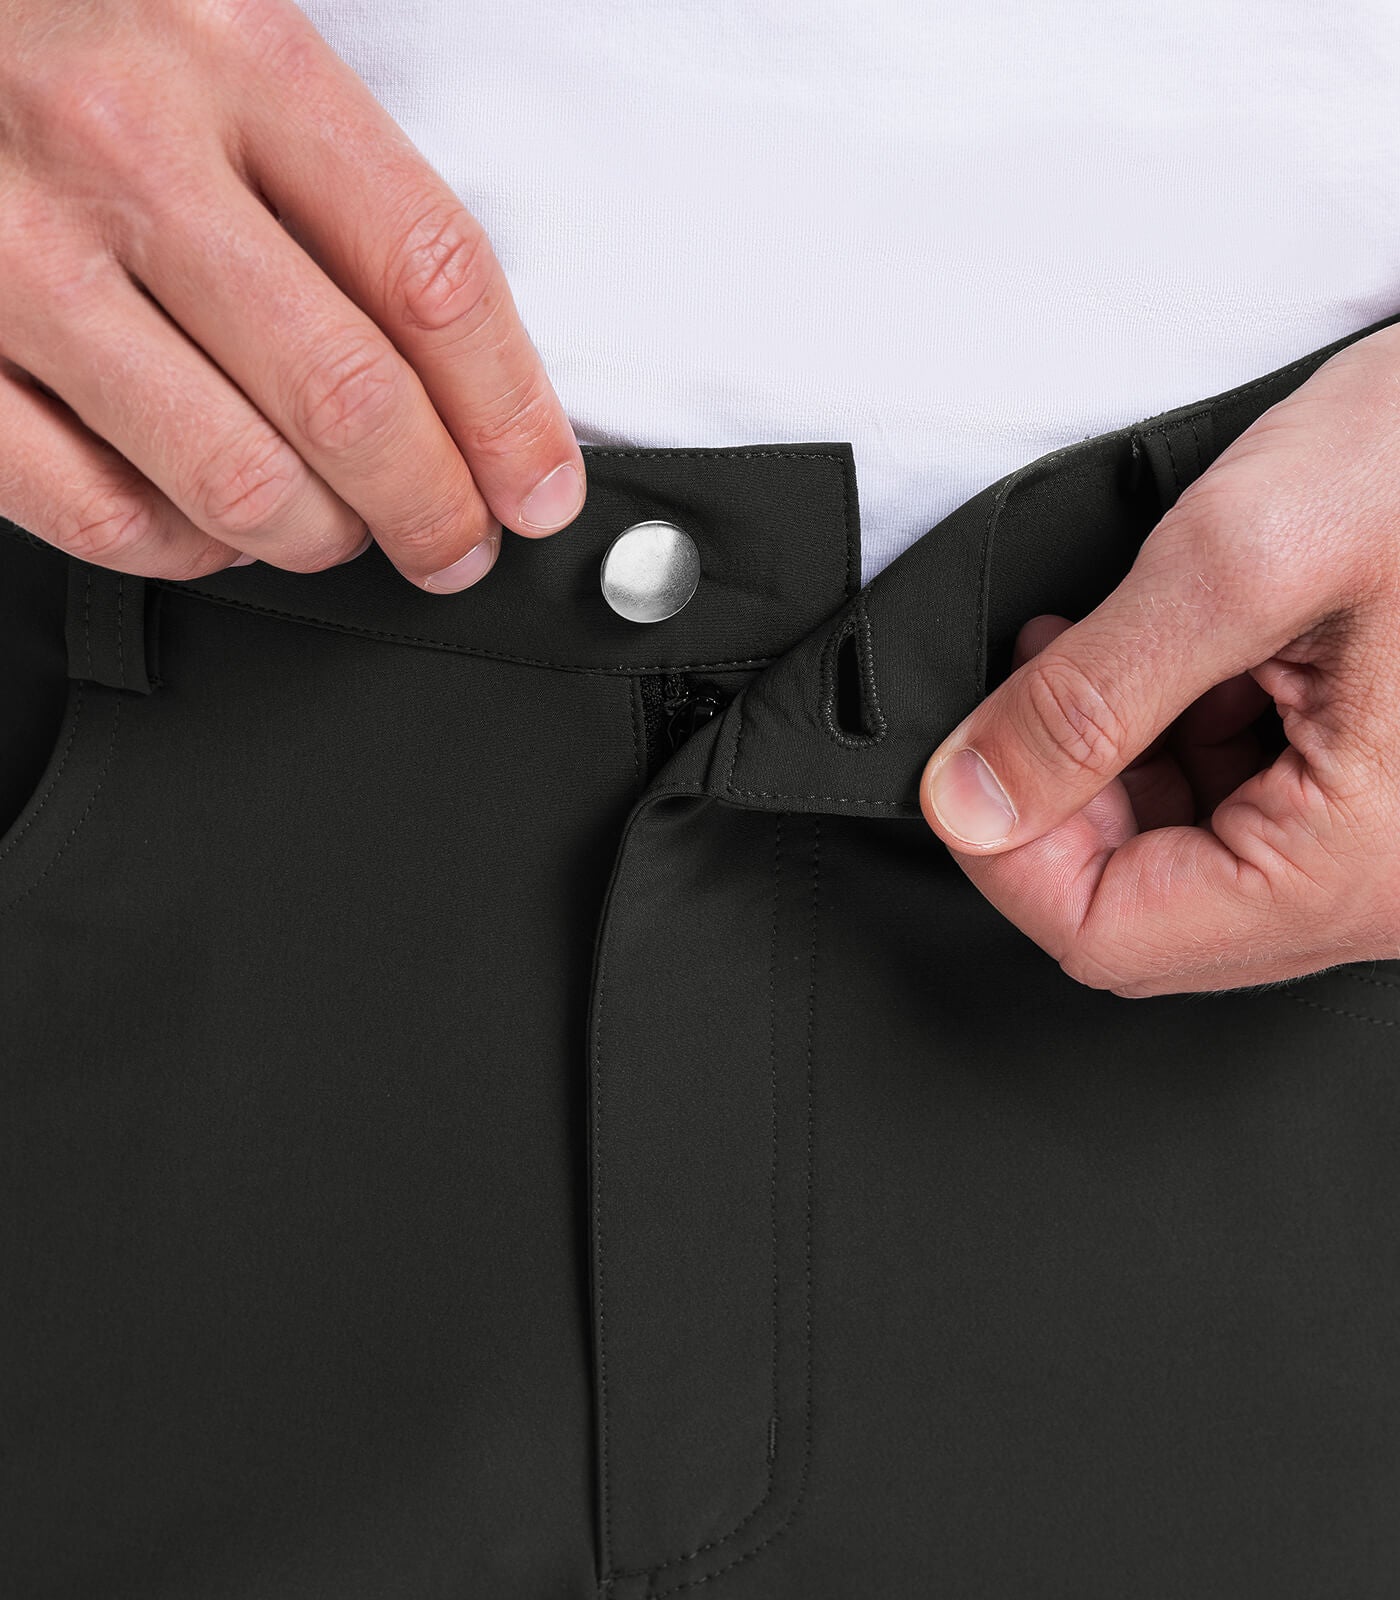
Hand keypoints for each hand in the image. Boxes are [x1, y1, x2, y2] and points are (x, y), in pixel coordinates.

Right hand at [0, 0, 584, 590]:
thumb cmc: (74, 31)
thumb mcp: (224, 40)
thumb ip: (337, 183)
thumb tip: (468, 380)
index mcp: (231, 50)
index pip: (430, 274)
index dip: (509, 415)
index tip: (537, 489)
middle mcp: (122, 148)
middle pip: (348, 398)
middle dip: (432, 509)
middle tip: (453, 545)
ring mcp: (17, 258)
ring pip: (237, 480)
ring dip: (319, 539)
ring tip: (335, 527)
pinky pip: (102, 515)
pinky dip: (187, 552)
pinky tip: (214, 526)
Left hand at [919, 324, 1399, 996]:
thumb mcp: (1245, 558)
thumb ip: (1088, 698)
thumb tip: (971, 800)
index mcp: (1354, 866)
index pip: (1107, 935)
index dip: (1008, 851)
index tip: (968, 760)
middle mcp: (1379, 884)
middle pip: (1140, 904)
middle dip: (1062, 794)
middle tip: (1039, 683)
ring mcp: (1383, 846)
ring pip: (1180, 859)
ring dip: (1115, 758)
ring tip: (1109, 648)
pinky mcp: (1381, 794)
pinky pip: (1240, 810)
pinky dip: (1178, 736)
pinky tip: (1178, 655)